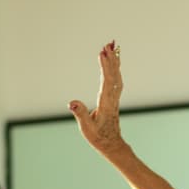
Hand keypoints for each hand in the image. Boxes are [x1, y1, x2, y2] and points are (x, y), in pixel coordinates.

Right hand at [67, 41, 126, 155]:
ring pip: (116, 76)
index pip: (107, 82)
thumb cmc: (98, 138)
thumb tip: (72, 103)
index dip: (105, 67)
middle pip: (114, 75)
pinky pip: (116, 79)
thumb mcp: (87, 129)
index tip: (103, 54)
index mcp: (106, 104)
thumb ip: (80, 114)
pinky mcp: (113, 98)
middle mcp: (112, 98)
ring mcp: (114, 98)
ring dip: (114, 60)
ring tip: (112, 45)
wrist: (112, 145)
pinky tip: (114, 59)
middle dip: (111, 59)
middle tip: (109, 43)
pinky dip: (115, 68)